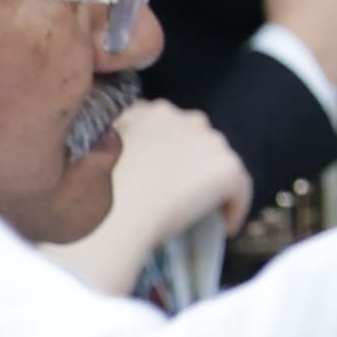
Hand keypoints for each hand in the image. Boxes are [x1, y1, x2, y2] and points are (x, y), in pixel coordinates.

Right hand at [41, 100, 248, 294]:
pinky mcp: (228, 167)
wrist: (114, 215)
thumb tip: (130, 166)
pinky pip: (240, 189)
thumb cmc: (95, 196)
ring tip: (203, 211)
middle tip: (182, 193)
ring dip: (212, 183)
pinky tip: (226, 226)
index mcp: (146, 110)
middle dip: (193, 162)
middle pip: (197, 138)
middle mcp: (180, 116)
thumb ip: (115, 148)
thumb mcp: (97, 156)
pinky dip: (235, 207)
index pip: (166, 126)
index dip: (167, 152)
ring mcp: (208, 140)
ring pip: (218, 162)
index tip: (162, 175)